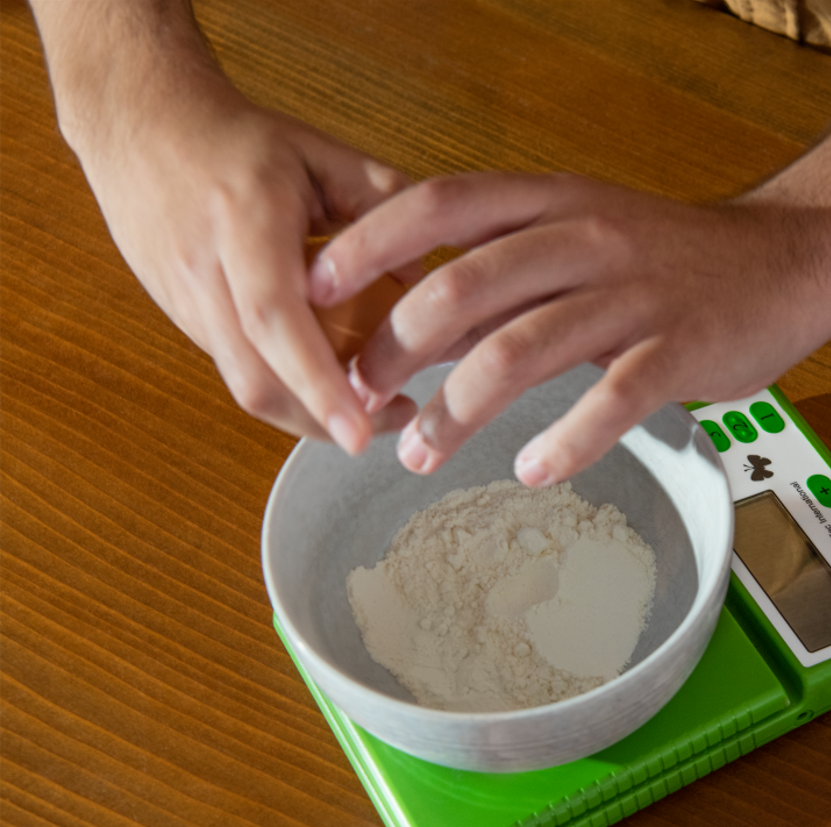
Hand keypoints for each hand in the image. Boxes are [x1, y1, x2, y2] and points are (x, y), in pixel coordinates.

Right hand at [34, 0, 416, 450]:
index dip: (319, 383)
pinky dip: (284, 390)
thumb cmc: (238, 140)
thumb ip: (382, 204)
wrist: (139, 126)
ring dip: (304, 414)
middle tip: (384, 430)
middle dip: (320, 420)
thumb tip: (428, 273)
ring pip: (243, 384)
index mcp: (244, 220)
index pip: (277, 319)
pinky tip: (325, 387)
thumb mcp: (320, 154)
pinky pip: (236, 370)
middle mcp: (206, 269)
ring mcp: (187, 301)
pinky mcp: (183, 320)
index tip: (360, 432)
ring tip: (365, 415)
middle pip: (256, 374)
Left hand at [311, 61, 830, 483]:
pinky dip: (567, 439)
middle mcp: (586, 238)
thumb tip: (414, 320)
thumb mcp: (585, 236)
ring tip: (420, 455)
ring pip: (523, 349)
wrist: (791, 258)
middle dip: (396, 348)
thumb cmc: (675, 258)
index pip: (441, 207)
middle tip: (359, 400)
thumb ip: (508, 273)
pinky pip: (612, 399)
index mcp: (555, 202)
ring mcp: (634, 294)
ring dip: (460, 410)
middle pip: (464, 286)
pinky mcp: (680, 349)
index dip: (369, 245)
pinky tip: (534, 470)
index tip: (312, 290)